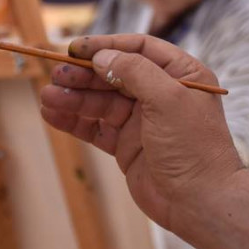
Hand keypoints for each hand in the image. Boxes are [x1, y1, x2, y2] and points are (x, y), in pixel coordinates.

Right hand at [40, 33, 242, 230]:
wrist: (200, 203)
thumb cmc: (193, 147)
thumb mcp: (169, 98)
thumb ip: (135, 72)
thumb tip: (102, 56)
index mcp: (181, 74)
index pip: (138, 49)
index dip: (107, 46)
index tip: (76, 49)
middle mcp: (161, 93)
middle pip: (114, 75)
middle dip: (83, 75)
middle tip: (56, 75)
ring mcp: (142, 121)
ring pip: (100, 101)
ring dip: (73, 98)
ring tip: (47, 97)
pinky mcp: (127, 146)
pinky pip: (96, 127)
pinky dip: (74, 121)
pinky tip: (52, 115)